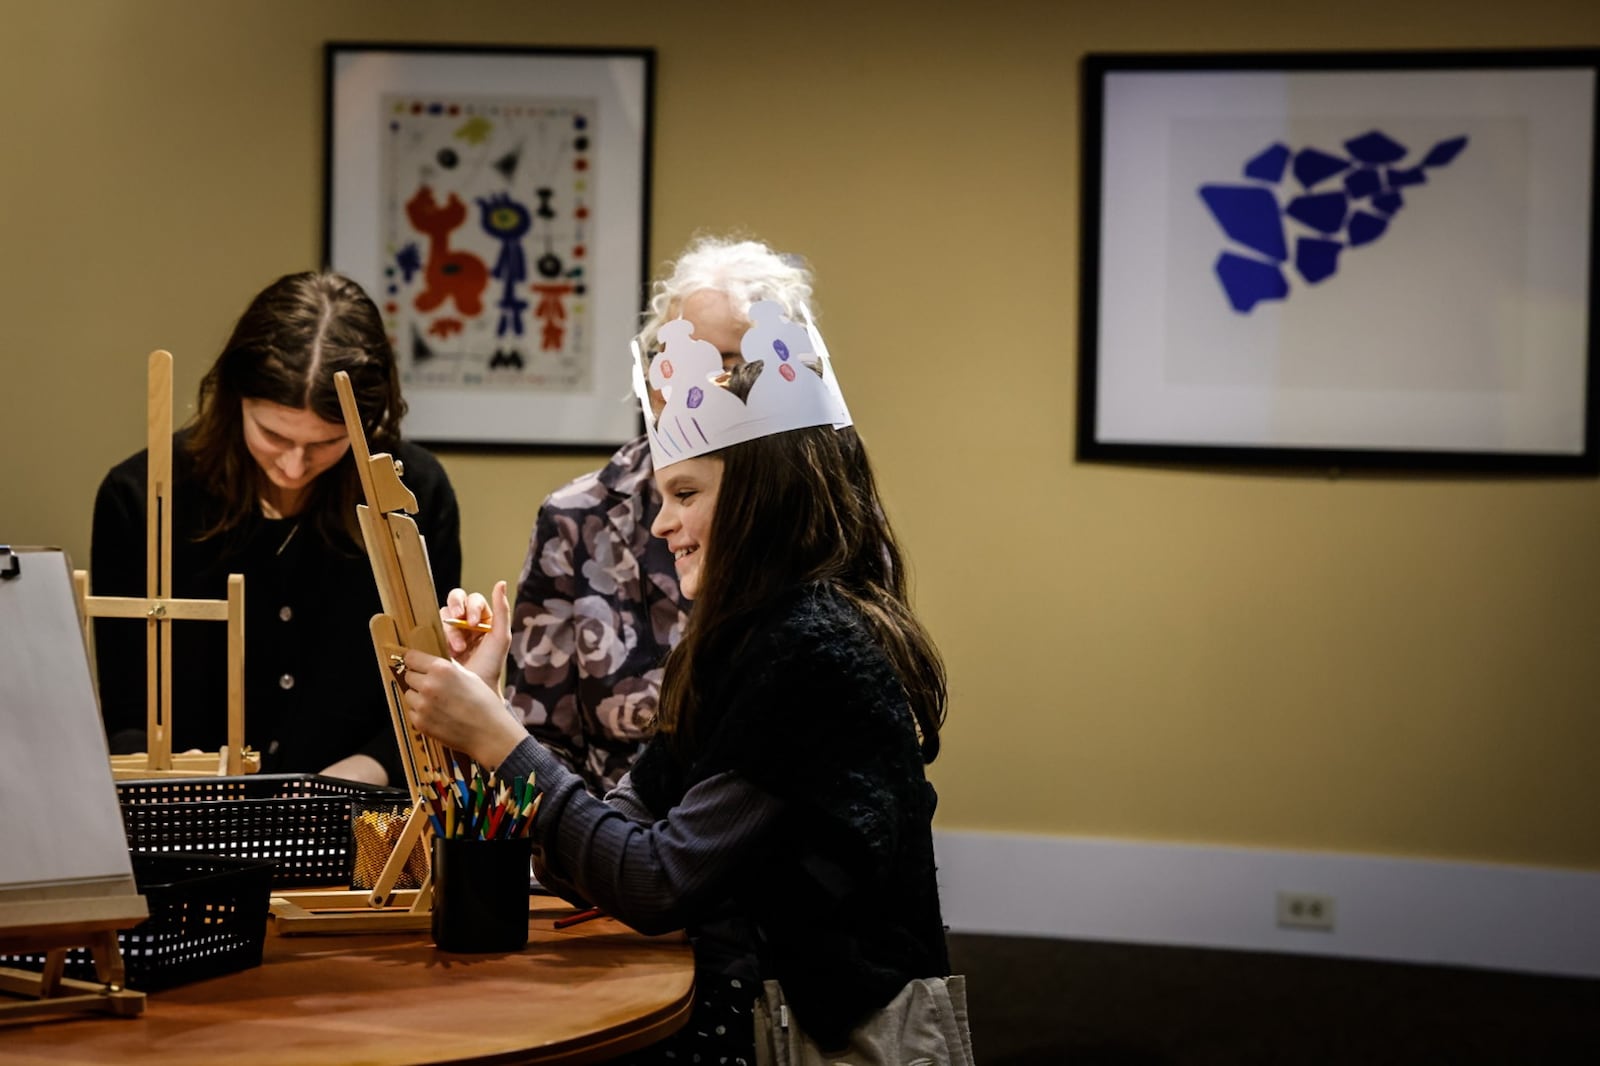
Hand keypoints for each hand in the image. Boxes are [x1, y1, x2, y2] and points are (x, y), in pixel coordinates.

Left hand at [400, 647, 526, 768]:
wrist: (489, 732)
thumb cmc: (484, 704)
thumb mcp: (468, 675)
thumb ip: (446, 668)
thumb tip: (428, 664)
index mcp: (441, 669)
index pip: (411, 657)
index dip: (415, 661)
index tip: (417, 665)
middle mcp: (429, 685)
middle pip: (409, 676)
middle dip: (418, 679)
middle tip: (434, 686)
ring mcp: (423, 705)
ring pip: (409, 694)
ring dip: (418, 696)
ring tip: (438, 702)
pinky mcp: (420, 722)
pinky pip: (412, 712)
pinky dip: (421, 713)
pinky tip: (438, 715)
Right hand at [440, 580, 511, 692]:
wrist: (476, 689)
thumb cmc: (491, 665)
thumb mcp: (501, 638)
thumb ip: (502, 610)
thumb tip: (501, 583)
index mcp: (482, 617)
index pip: (473, 599)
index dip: (471, 606)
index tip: (473, 623)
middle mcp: (465, 621)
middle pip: (455, 600)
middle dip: (455, 607)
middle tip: (456, 620)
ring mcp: (449, 630)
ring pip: (442, 615)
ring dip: (449, 629)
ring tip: (457, 648)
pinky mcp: (437, 641)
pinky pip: (432, 630)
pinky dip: (437, 636)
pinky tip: (445, 649)